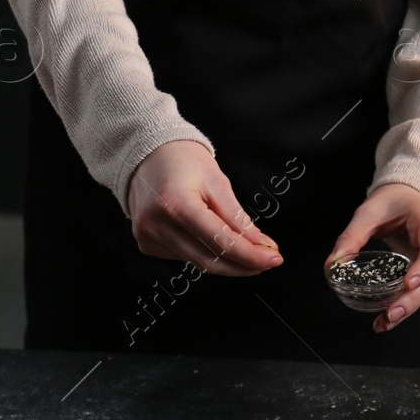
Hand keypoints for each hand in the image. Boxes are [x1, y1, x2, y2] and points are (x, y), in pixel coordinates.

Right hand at [125, 141, 281, 276]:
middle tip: (266, 261)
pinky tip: (211, 238)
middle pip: (209, 262)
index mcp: (175, 205)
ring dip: (227, 262)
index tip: (274, 259)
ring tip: (246, 249)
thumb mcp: (217, 182)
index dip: (251, 256)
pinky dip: (205, 252)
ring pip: (197, 263)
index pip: (221, 242)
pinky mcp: (146, 244)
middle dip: (243, 266)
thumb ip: (238, 219)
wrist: (146, 153)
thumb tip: (261, 247)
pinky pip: (184, 257)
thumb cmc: (183, 161)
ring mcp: (147, 237)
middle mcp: (156, 225)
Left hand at [327, 183, 419, 332]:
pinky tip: (386, 320)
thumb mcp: (369, 212)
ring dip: (407, 308)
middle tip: (391, 313)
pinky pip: (417, 291)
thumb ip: (352, 236)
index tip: (408, 283)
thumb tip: (333, 263)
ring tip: (384, 322)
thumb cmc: (394, 200)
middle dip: (412, 298)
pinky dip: (402, 306)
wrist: (407, 196)